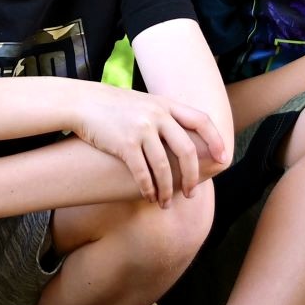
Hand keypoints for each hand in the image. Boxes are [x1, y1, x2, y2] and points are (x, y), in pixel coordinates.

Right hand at [68, 82, 223, 201]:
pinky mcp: (124, 143)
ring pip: (164, 166)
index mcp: (165, 104)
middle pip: (186, 150)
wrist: (81, 102)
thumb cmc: (112, 106)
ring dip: (166, 189)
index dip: (216, 140)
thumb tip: (183, 137)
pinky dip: (148, 188)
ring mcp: (141, 128)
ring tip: (164, 203)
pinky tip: (148, 197)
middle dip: (192, 176)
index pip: (201, 120)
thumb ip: (163, 115)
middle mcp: (157, 115)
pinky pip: (142, 172)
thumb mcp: (144, 103)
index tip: (223, 159)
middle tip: (191, 193)